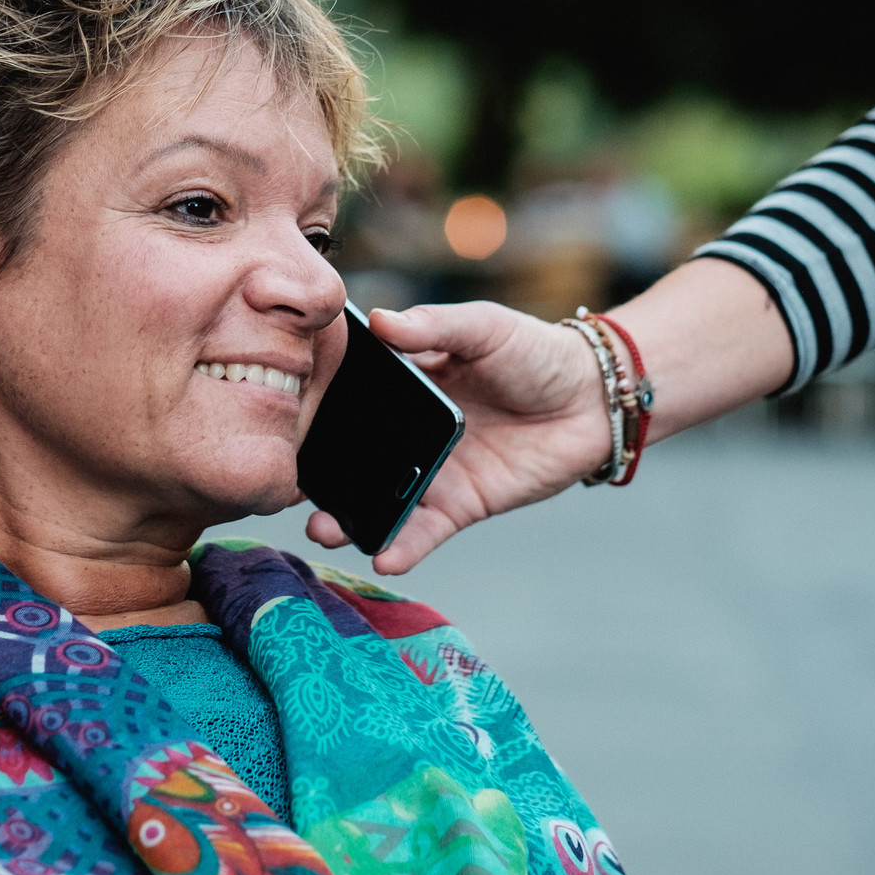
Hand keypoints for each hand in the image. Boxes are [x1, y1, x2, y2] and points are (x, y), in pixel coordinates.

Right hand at [305, 301, 609, 573]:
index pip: (351, 398)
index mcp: (406, 382)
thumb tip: (382, 320)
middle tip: (288, 485)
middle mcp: (408, 431)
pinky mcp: (461, 504)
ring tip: (322, 529)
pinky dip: (403, 544)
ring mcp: (432, 470)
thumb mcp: (483, 327)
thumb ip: (434, 327)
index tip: (279, 419)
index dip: (316, 409)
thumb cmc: (537, 351)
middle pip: (354, 456)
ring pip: (380, 500)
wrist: (595, 396)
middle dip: (319, 475)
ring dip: (350, 518)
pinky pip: (425, 529)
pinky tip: (383, 554)